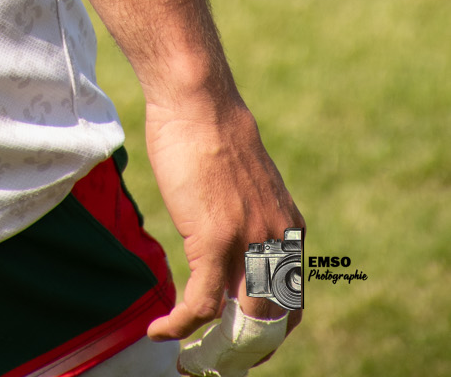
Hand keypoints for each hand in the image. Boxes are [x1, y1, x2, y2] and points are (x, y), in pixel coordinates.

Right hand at [142, 89, 302, 343]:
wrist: (198, 100)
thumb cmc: (211, 130)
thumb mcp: (245, 182)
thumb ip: (248, 216)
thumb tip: (231, 238)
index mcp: (288, 229)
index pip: (292, 302)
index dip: (269, 332)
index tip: (244, 345)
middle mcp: (277, 242)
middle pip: (268, 321)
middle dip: (242, 350)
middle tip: (213, 359)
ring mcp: (247, 244)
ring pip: (237, 321)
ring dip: (211, 346)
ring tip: (186, 354)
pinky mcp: (214, 241)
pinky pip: (199, 303)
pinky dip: (179, 324)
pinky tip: (159, 329)